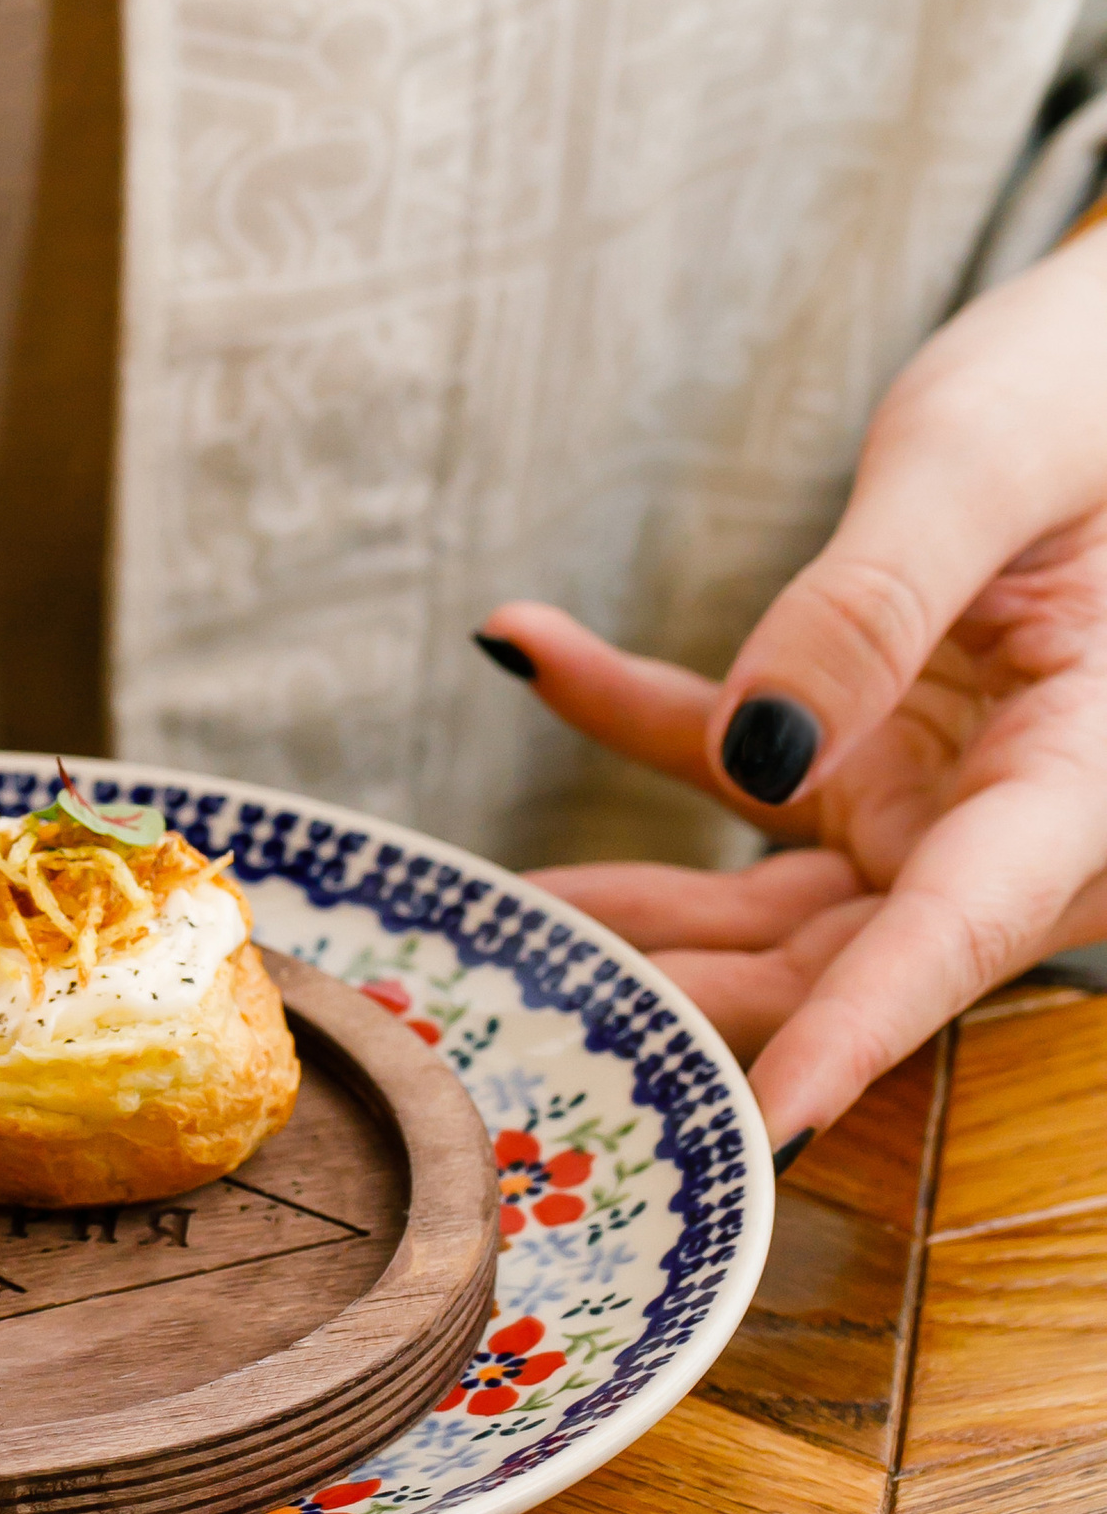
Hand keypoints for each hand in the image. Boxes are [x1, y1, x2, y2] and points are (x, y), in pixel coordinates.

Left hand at [481, 215, 1106, 1147]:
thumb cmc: (1104, 382)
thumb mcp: (988, 460)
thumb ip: (875, 600)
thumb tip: (759, 747)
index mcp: (1088, 779)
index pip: (957, 937)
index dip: (856, 1039)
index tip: (766, 1131)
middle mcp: (1012, 821)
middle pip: (835, 958)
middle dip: (681, 1003)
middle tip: (521, 1033)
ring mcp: (934, 793)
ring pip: (762, 902)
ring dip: (622, 902)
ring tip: (469, 918)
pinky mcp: (872, 744)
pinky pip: (733, 760)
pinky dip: (631, 713)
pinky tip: (527, 643)